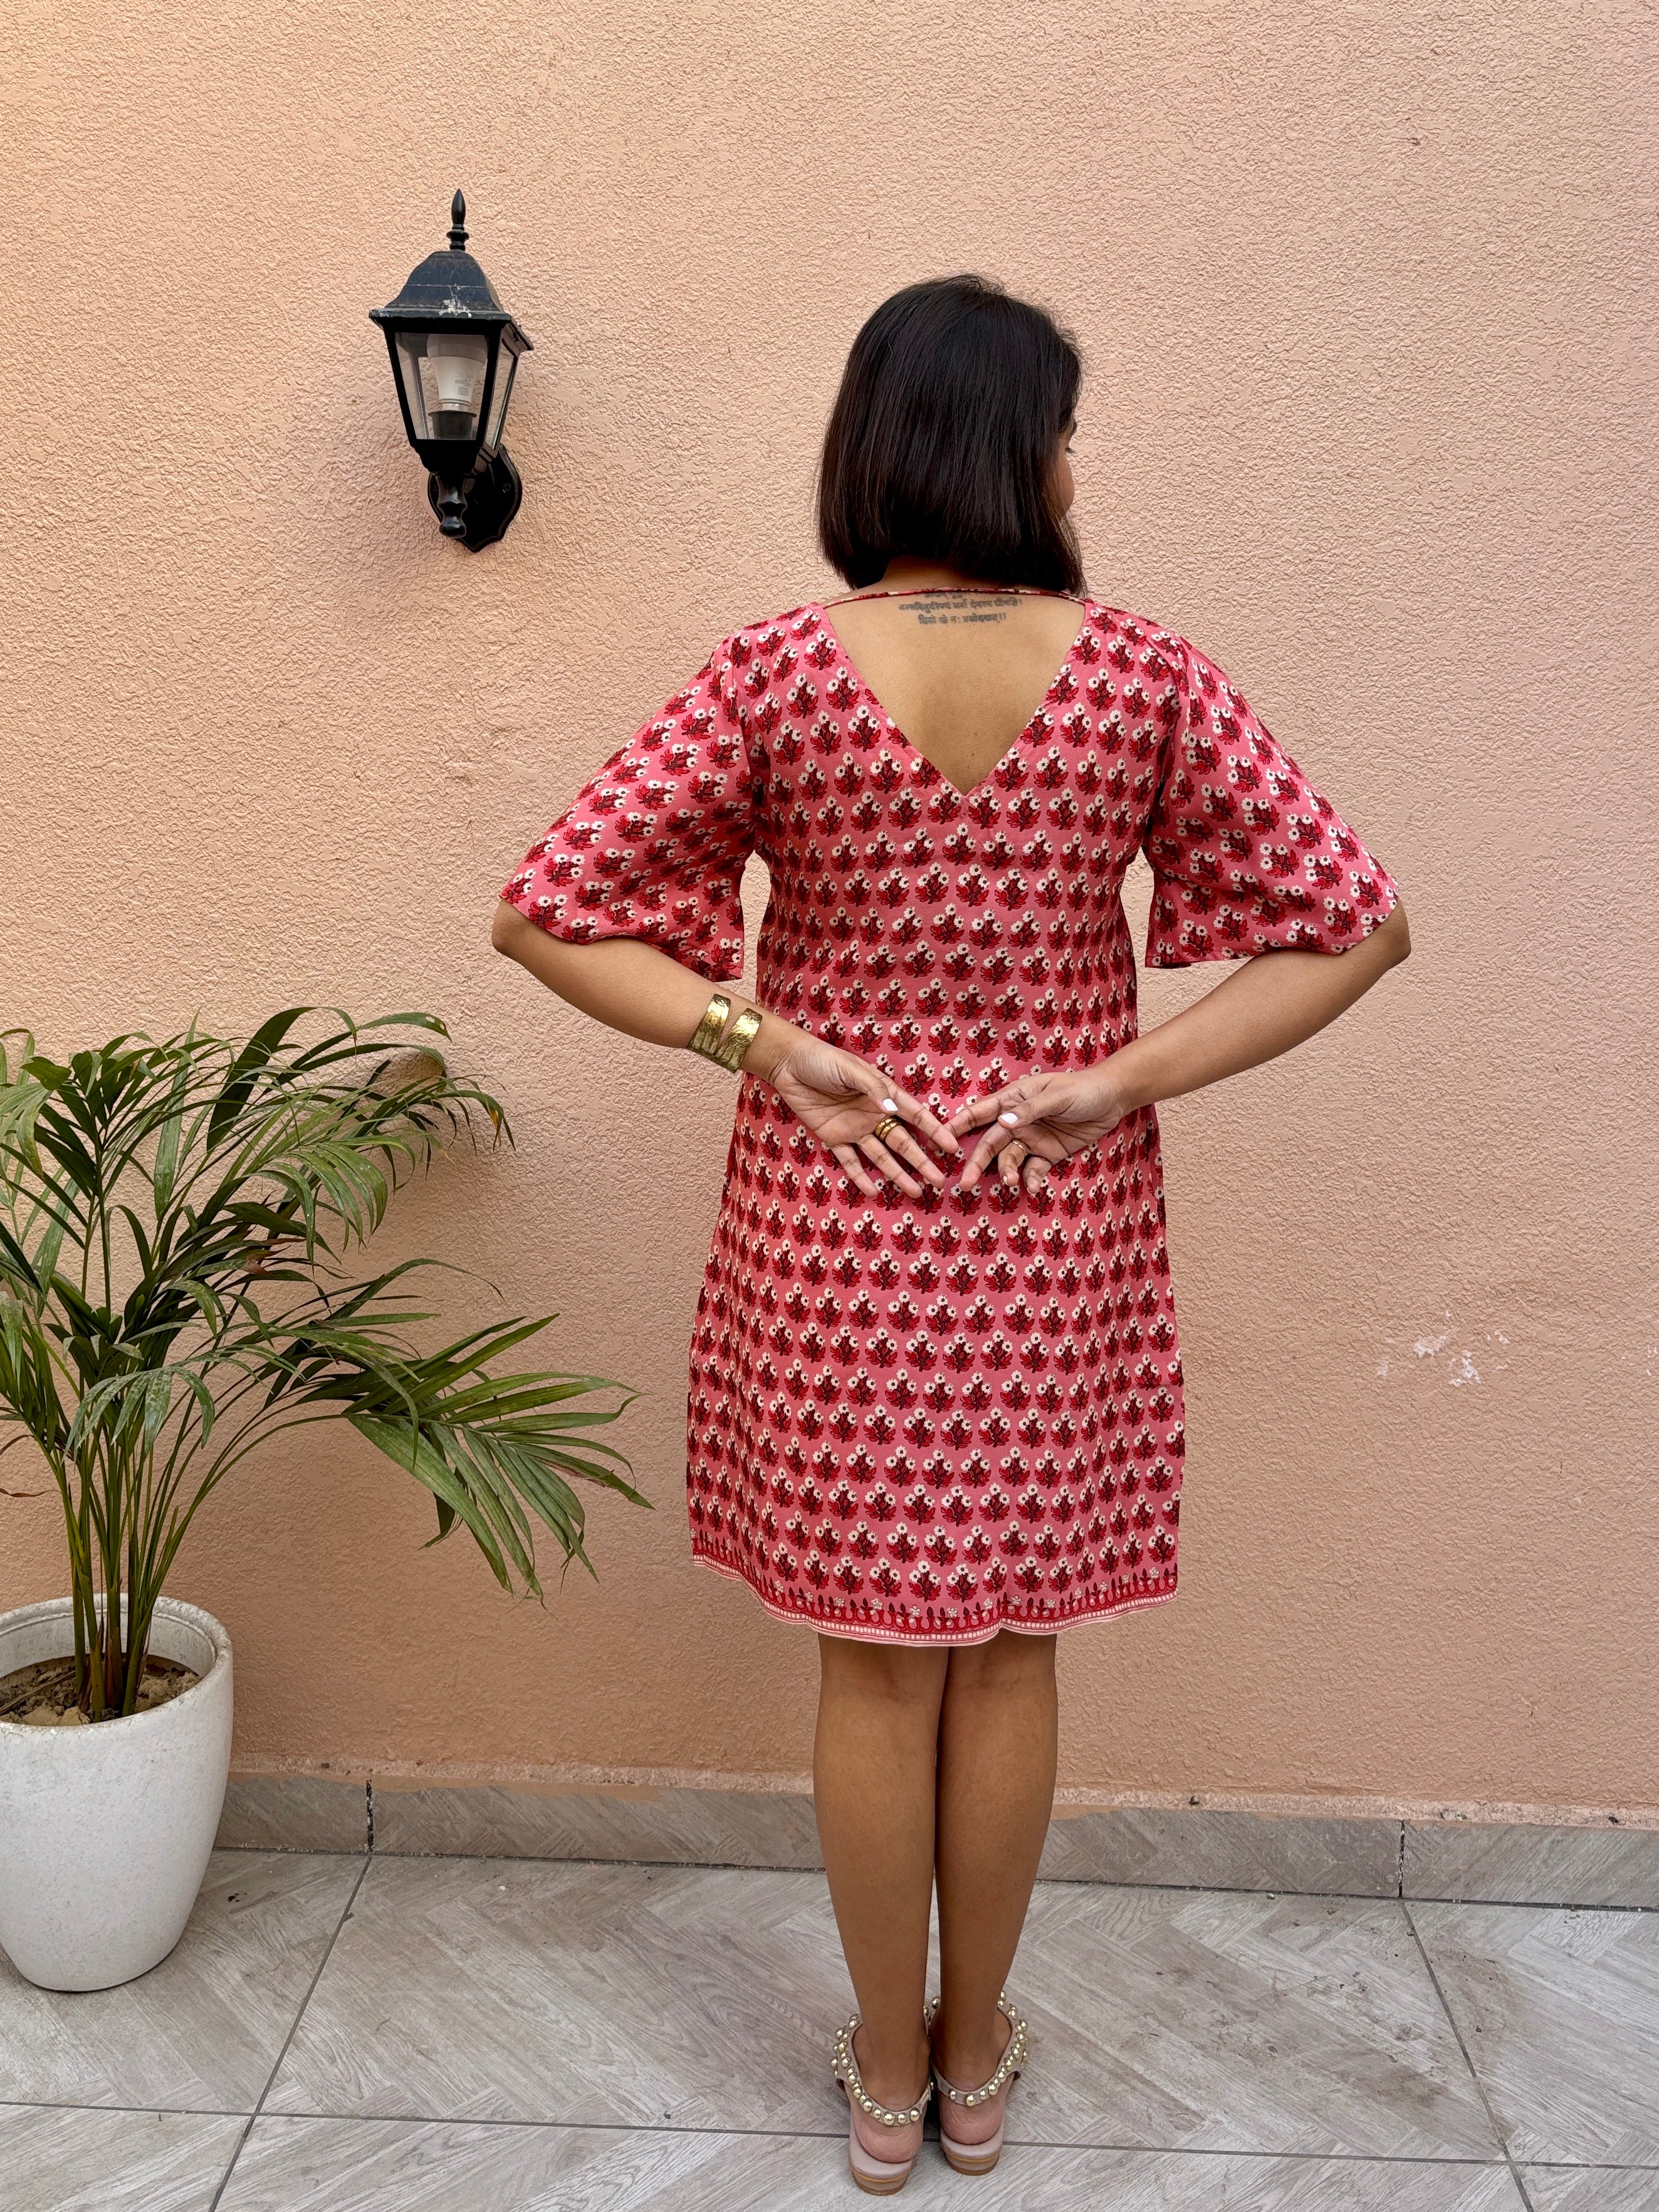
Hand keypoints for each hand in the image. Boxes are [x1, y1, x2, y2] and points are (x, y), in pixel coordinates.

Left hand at [763, 1035, 961, 1198]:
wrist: (788, 1064)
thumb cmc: (823, 1060)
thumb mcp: (851, 1070)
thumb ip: (874, 1090)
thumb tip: (894, 1112)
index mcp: (884, 1094)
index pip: (915, 1115)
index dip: (935, 1131)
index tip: (952, 1148)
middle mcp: (874, 1114)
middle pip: (903, 1142)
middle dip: (922, 1162)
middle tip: (939, 1181)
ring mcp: (855, 1129)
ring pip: (881, 1156)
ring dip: (898, 1174)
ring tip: (915, 1192)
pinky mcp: (833, 1138)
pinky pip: (849, 1161)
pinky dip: (861, 1177)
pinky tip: (875, 1191)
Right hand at [949, 1062, 1130, 1193]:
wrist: (1113, 1099)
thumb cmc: (1082, 1089)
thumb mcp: (1057, 1096)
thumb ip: (1031, 1110)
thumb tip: (1003, 1122)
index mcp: (1013, 1100)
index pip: (979, 1112)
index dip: (958, 1126)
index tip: (940, 1141)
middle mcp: (1017, 1121)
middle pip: (989, 1143)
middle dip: (975, 1163)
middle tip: (964, 1184)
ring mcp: (1031, 1139)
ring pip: (1009, 1160)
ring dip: (1006, 1172)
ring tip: (1010, 1183)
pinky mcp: (1048, 1154)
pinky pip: (1033, 1170)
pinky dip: (1031, 1180)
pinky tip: (1034, 1188)